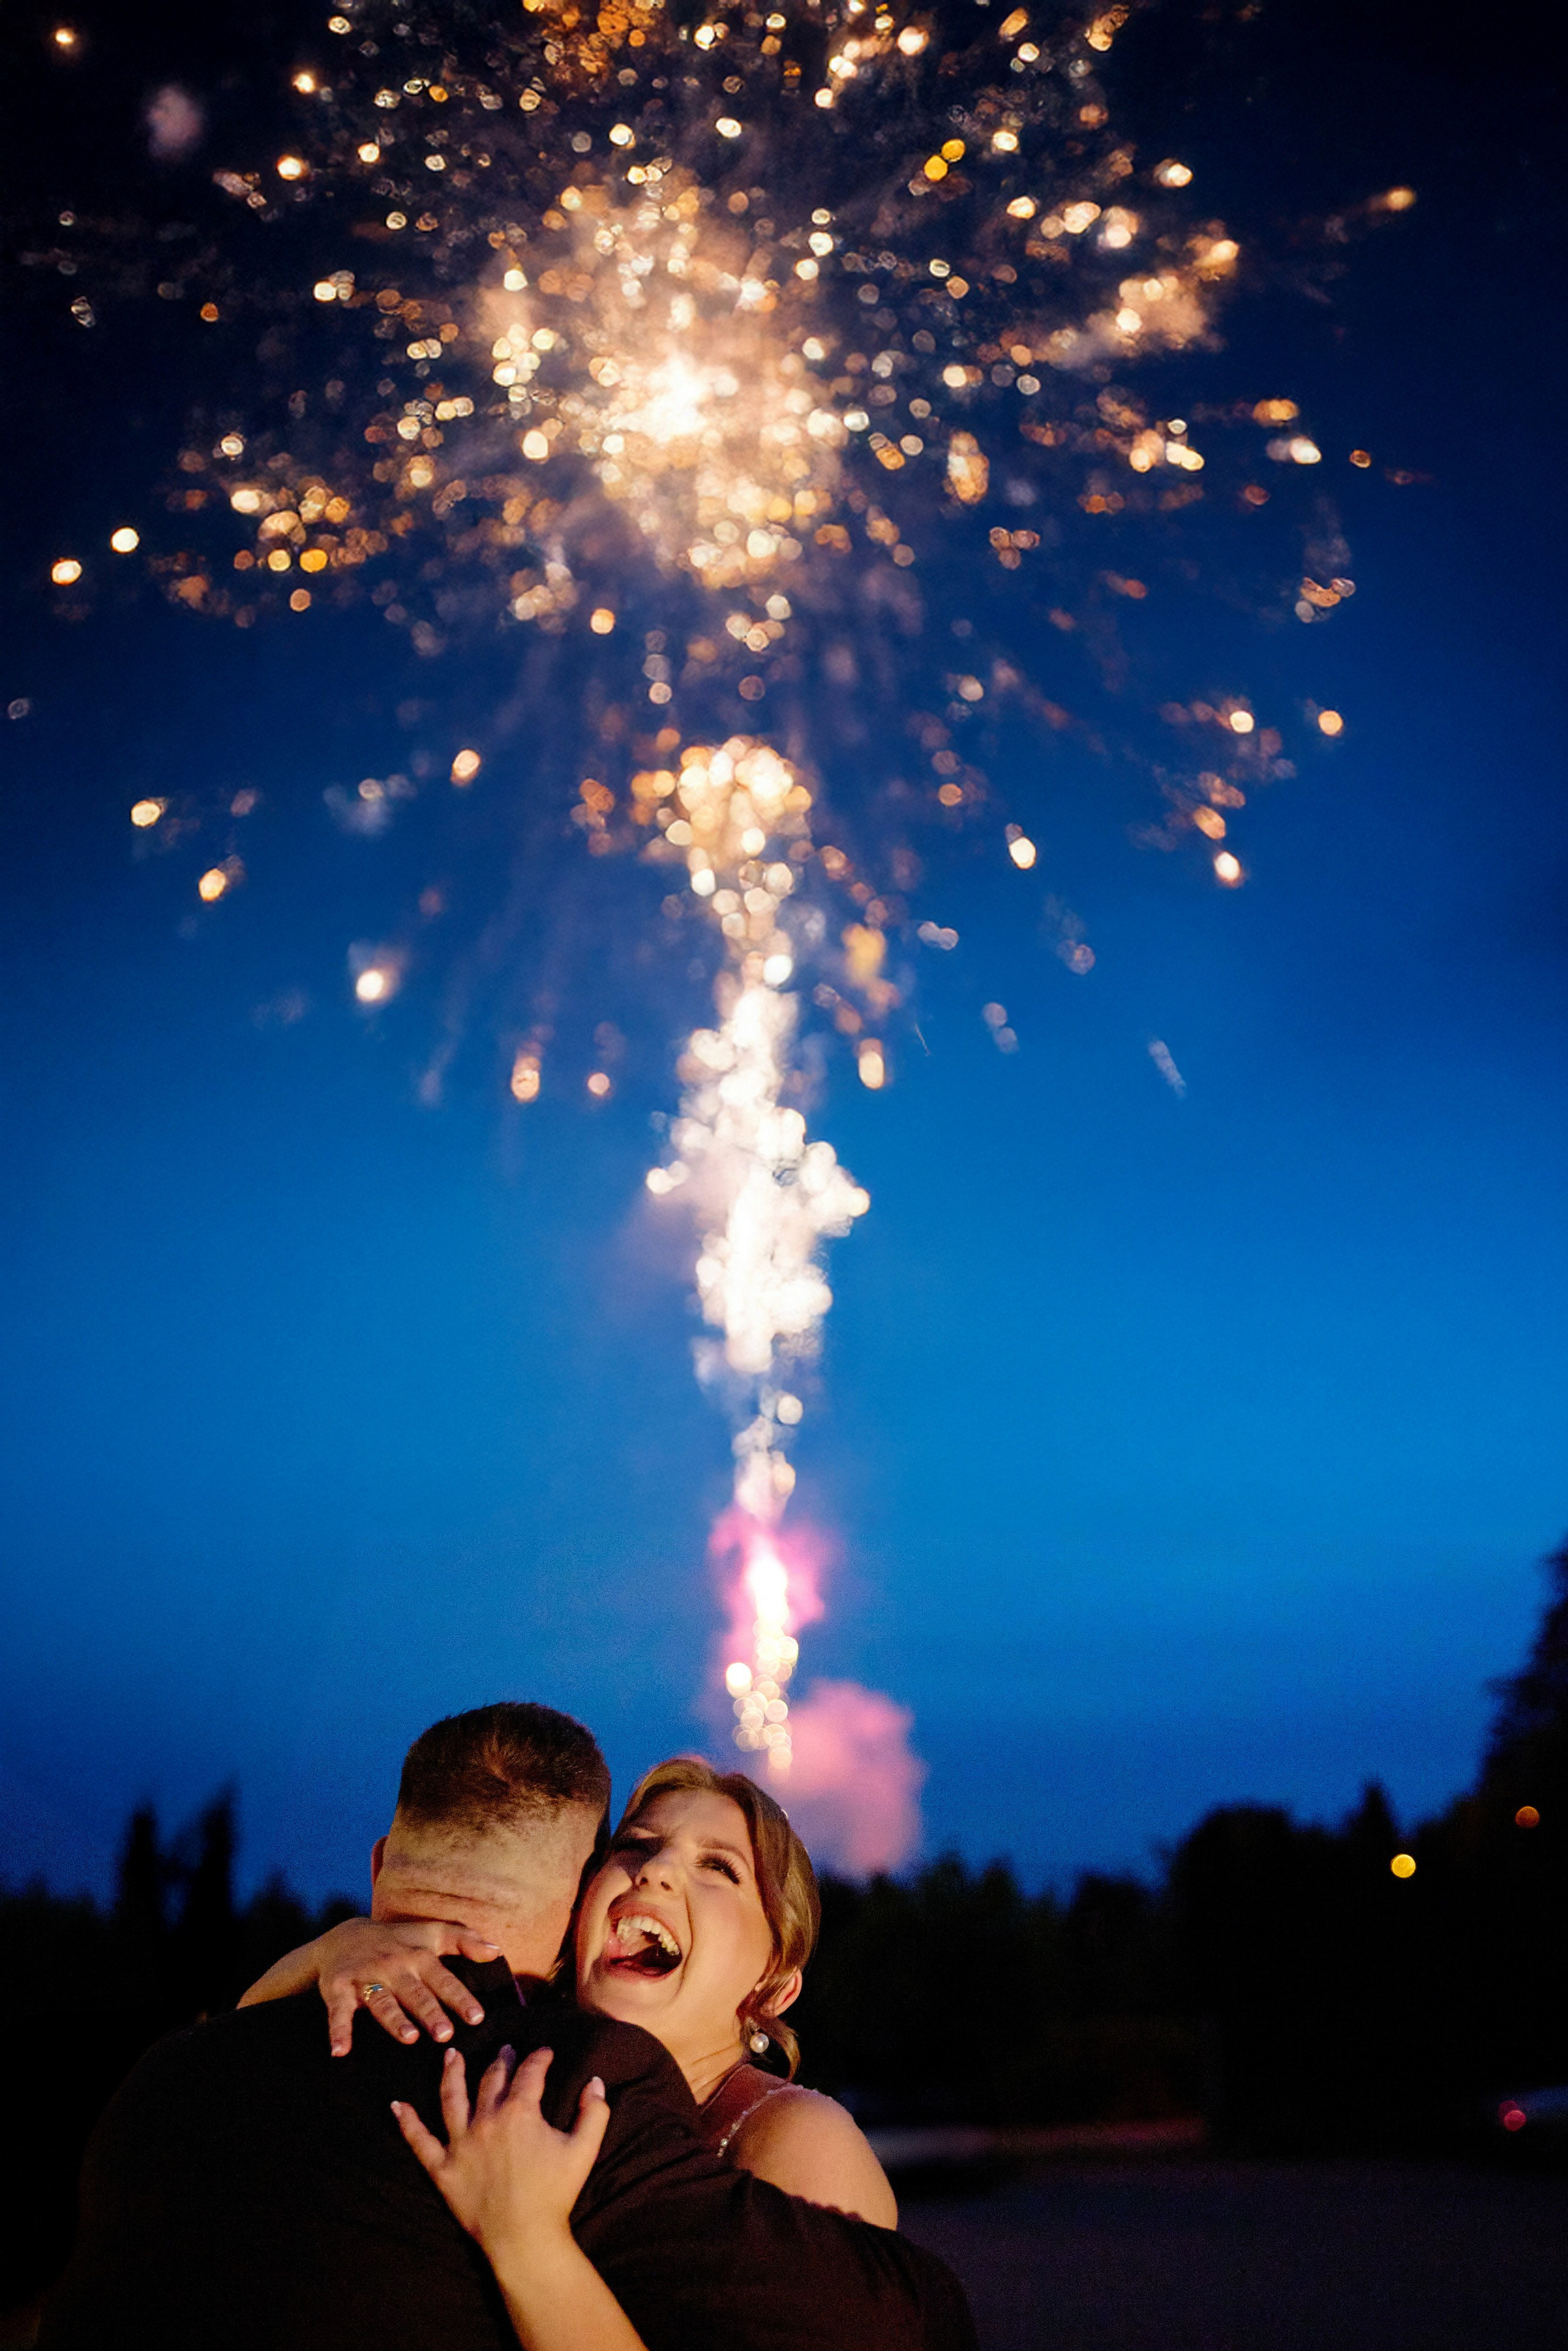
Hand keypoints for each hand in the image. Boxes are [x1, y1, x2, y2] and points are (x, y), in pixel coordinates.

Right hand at [314, 1916, 502, 2054]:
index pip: (442, 1979)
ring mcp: (365, 1977)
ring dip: (394, 2019)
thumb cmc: (398, 1941)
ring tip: (409, 2038)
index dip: (459, 1997)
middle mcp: (394, 1966)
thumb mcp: (431, 1933)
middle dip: (430, 2012)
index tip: (477, 2017)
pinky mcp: (338, 1989)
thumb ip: (464, 1941)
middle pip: (414, 1992)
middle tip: (445, 2034)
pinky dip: (338, 2031)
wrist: (344, 1936)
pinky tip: (340, 2051)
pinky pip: (338, 2012)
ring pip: (381, 2001)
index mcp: (418, 1956)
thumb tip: (497, 1952)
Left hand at [393, 2046, 610, 2263]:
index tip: (544, 2052)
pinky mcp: (442, 2169)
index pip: (529, 2074)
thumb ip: (594, 2113)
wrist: (524, 2238)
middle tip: (504, 2050)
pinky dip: (408, 2123)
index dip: (538, 2058)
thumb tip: (596, 2082)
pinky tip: (397, 2106)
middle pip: (492, 2081)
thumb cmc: (555, 2194)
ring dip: (451, 2073)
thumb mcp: (583, 2150)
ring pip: (452, 2099)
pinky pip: (420, 2142)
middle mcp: (486, 2121)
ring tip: (450, 2054)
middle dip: (500, 2061)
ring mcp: (460, 2144)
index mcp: (519, 2113)